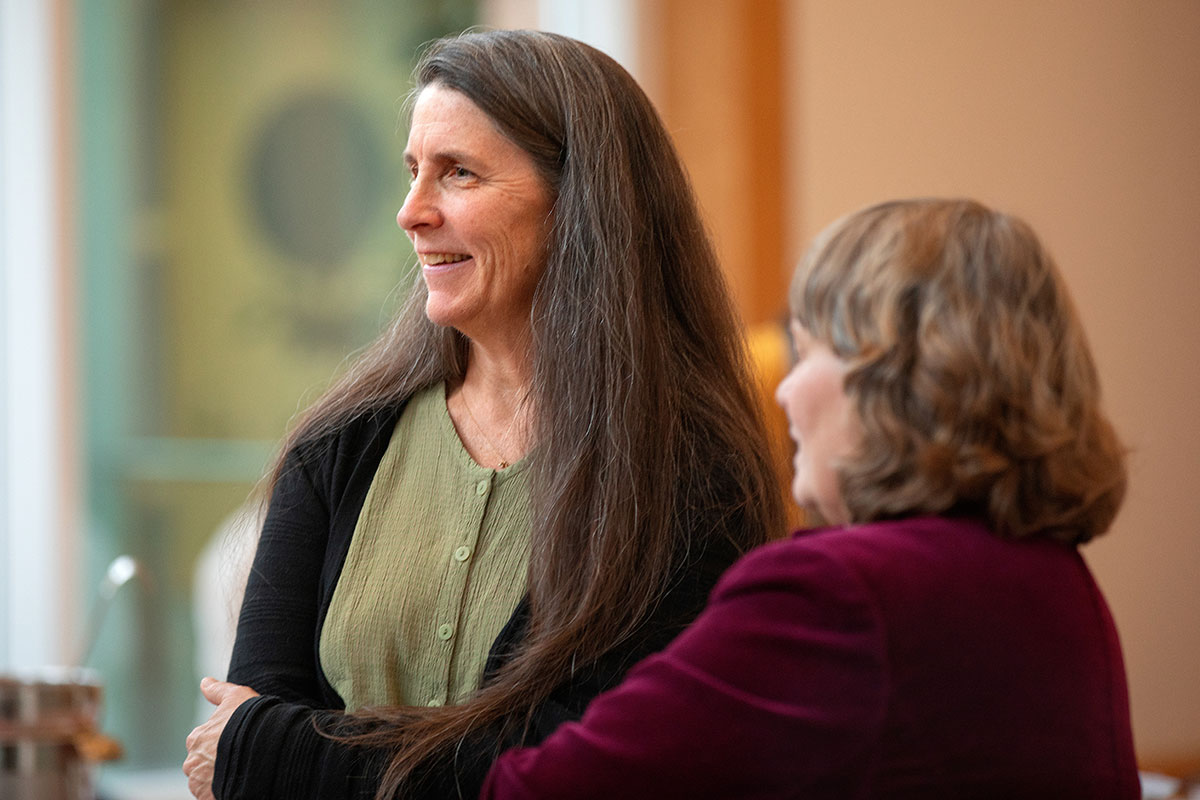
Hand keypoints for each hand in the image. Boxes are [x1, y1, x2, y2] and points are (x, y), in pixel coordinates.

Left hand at [183, 677, 259, 799]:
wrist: (263, 750)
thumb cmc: (250, 720)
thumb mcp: (237, 696)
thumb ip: (218, 690)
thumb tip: (205, 681)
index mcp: (196, 738)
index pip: (204, 743)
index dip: (222, 742)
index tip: (238, 742)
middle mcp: (192, 762)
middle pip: (203, 765)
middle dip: (217, 764)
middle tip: (241, 759)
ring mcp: (200, 784)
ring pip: (207, 783)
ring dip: (220, 780)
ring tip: (242, 773)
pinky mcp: (209, 799)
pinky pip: (213, 796)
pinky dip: (223, 792)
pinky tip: (240, 784)